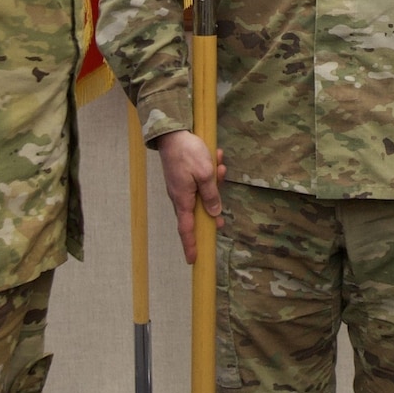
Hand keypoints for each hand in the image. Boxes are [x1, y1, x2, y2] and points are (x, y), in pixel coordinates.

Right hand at [156, 130, 225, 264]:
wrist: (172, 132)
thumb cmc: (188, 153)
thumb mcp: (205, 174)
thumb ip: (211, 194)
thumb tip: (214, 213)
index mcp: (183, 199)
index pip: (186, 229)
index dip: (190, 245)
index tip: (193, 260)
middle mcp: (179, 196)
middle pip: (197, 214)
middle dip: (211, 214)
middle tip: (222, 222)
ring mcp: (180, 187)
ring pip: (201, 195)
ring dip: (214, 184)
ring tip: (221, 166)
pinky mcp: (183, 177)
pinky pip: (200, 182)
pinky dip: (210, 174)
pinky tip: (217, 158)